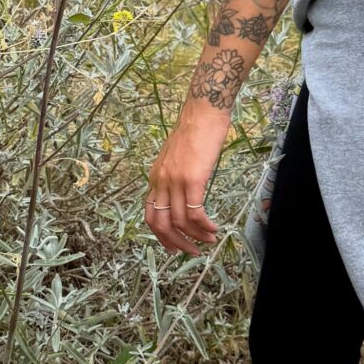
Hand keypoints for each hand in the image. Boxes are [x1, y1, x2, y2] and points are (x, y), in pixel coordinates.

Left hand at [144, 105, 226, 256]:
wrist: (203, 112)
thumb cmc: (195, 131)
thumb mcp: (177, 158)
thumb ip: (176, 177)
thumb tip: (186, 197)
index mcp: (155, 177)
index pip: (150, 214)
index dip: (161, 236)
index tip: (174, 247)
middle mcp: (160, 181)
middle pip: (160, 224)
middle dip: (176, 243)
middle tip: (192, 251)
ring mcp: (175, 180)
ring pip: (179, 221)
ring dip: (195, 236)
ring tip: (209, 240)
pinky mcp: (192, 178)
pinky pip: (194, 212)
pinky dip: (204, 225)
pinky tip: (213, 227)